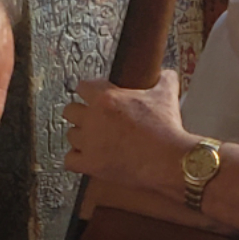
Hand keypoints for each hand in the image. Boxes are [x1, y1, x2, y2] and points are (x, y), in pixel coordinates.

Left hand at [59, 69, 189, 200]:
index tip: (93, 97)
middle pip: (69, 110)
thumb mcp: (166, 97)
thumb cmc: (166, 130)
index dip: (88, 92)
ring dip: (80, 138)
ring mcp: (90, 142)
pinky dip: (77, 160)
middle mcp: (93, 118)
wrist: (169, 160)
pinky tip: (86, 160)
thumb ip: (164, 81)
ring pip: (71, 135)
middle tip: (92, 121)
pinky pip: (70, 161)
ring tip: (92, 142)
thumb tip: (168, 75)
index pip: (82, 87)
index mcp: (106, 97)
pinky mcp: (92, 164)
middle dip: (80, 115)